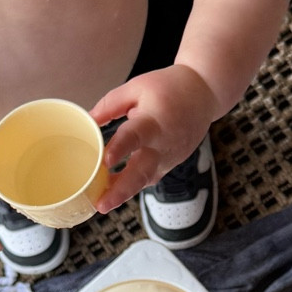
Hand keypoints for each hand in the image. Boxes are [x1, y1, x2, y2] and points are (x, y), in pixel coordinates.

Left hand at [90, 64, 217, 212]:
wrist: (204, 94)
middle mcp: (163, 144)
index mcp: (153, 120)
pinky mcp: (170, 164)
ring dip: (123, 194)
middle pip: (142, 172)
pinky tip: (114, 190)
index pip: (135, 136)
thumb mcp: (136, 87)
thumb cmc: (170, 88)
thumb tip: (87, 122)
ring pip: (145, 180)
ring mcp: (169, 158)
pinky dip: (132, 185)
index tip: (106, 161)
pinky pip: (148, 178)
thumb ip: (109, 105)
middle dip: (121, 191)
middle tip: (102, 205)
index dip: (120, 149)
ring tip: (102, 203)